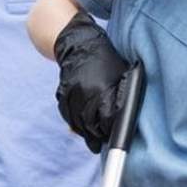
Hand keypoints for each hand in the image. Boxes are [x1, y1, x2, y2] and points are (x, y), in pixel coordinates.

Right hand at [53, 11, 129, 152]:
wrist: (77, 43)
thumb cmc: (106, 59)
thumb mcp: (121, 74)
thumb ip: (123, 96)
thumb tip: (124, 119)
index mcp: (101, 91)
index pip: (106, 121)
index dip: (111, 132)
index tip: (114, 137)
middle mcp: (84, 95)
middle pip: (90, 126)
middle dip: (98, 135)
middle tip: (103, 143)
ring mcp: (71, 95)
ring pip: (77, 123)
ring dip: (85, 133)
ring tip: (92, 140)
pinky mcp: (62, 95)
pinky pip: (67, 115)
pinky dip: (74, 123)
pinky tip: (79, 128)